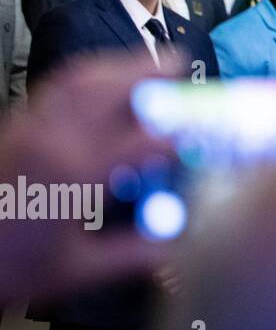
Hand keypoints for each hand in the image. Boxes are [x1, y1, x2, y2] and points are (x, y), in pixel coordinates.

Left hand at [0, 54, 177, 305]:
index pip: (141, 141)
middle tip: (179, 60)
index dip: (177, 134)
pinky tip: (98, 80)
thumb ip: (131, 255)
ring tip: (144, 60)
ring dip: (115, 65)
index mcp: (74, 175)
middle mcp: (51, 142)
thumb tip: (176, 248)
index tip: (201, 133)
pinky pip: (53, 88)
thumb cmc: (10, 269)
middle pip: (105, 88)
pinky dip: (84, 75)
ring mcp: (27, 130)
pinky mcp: (13, 128)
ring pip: (76, 80)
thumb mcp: (76, 269)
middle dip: (147, 70)